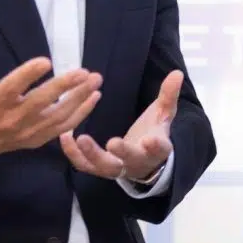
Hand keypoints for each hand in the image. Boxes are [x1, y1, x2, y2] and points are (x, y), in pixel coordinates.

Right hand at [0, 21, 101, 159]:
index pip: (14, 87)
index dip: (29, 74)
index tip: (46, 61)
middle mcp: (13, 118)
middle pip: (42, 102)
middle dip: (65, 88)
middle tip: (85, 72)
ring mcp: (27, 131)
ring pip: (58, 117)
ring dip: (79, 100)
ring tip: (95, 81)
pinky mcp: (35, 139)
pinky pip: (62, 128)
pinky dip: (79, 115)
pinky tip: (92, 99)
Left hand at [60, 70, 182, 181]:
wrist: (143, 162)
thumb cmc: (153, 133)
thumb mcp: (163, 114)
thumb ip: (168, 95)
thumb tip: (177, 73)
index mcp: (157, 150)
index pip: (159, 149)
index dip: (156, 146)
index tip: (150, 140)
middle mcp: (137, 162)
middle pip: (130, 161)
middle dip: (122, 153)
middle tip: (112, 143)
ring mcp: (117, 168)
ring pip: (105, 167)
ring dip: (91, 154)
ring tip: (80, 137)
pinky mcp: (100, 169)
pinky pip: (85, 165)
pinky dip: (74, 154)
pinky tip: (65, 137)